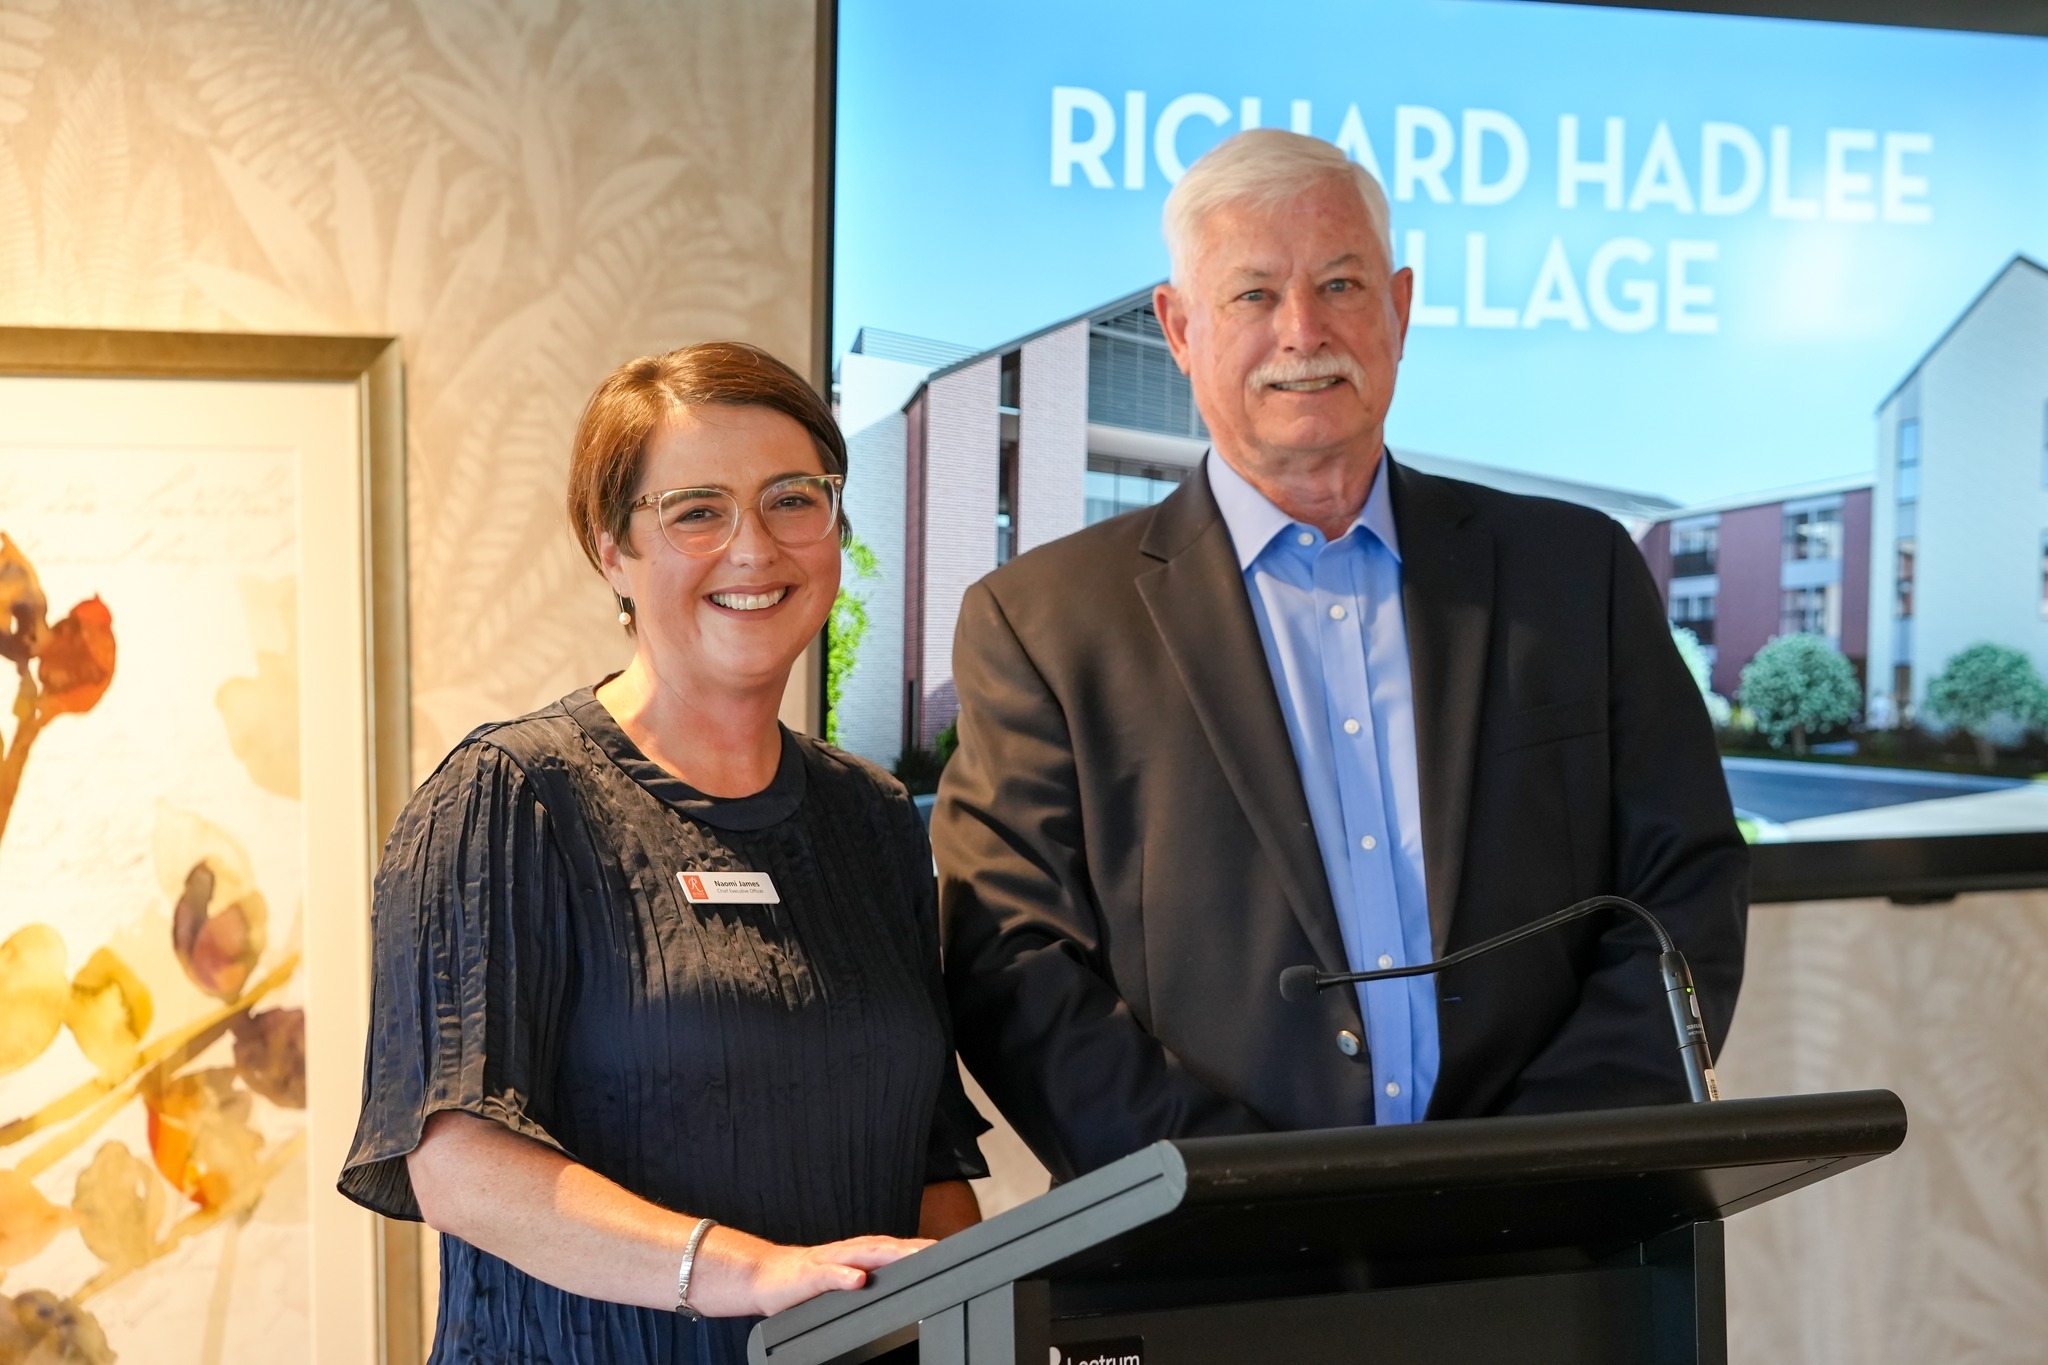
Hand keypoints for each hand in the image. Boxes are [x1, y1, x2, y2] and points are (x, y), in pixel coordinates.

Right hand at [687, 1228, 933, 1317]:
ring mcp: (828, 1262)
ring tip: (911, 1258)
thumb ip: (870, 1279)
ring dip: (887, 1255)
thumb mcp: (844, 1280)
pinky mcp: (808, 1276)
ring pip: (861, 1254)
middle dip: (913, 1249)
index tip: (950, 1250)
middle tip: (940, 1251)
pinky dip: (843, 1276)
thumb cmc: (806, 1280)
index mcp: (859, 1255)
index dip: (922, 1249)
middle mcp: (847, 1253)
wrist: (763, 1276)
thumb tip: (902, 1286)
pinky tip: (858, 1280)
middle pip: (886, 1247)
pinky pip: (827, 1275)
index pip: (897, 1249)